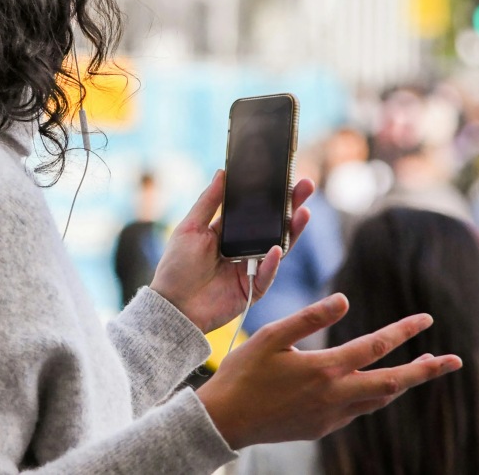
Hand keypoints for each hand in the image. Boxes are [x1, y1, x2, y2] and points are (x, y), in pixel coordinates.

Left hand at [150, 170, 314, 333]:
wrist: (173, 306)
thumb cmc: (177, 267)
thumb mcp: (190, 228)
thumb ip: (208, 202)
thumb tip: (222, 172)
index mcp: (228, 232)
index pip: (254, 209)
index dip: (269, 194)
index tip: (283, 175)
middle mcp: (243, 248)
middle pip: (273, 225)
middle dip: (290, 206)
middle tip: (305, 185)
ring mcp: (251, 268)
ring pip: (278, 247)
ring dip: (292, 230)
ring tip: (303, 212)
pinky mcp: (253, 289)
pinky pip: (267, 274)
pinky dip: (271, 262)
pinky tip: (276, 248)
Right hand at [196, 294, 462, 448]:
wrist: (226, 419)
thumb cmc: (243, 373)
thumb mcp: (270, 337)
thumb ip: (309, 318)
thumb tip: (345, 299)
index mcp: (324, 369)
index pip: (375, 346)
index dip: (403, 331)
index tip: (426, 319)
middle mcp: (334, 396)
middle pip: (393, 383)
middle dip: (425, 371)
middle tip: (452, 361)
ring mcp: (330, 416)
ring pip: (378, 399)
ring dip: (401, 383)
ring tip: (418, 370)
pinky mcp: (321, 428)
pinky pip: (357, 410)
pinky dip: (372, 395)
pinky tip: (369, 386)